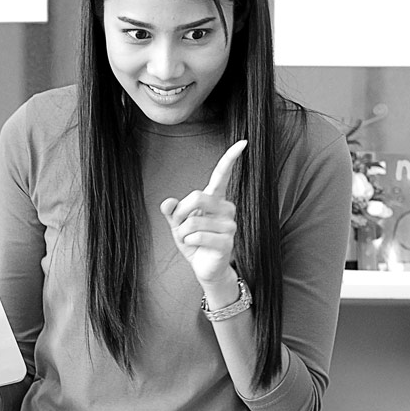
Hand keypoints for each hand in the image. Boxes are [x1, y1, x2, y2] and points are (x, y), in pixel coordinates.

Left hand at [160, 140, 246, 302]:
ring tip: (190, 240)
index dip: (230, 159)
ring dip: (183, 232)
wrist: (204, 268)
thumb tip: (167, 203)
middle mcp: (227, 209)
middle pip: (197, 196)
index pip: (222, 175)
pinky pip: (197, 236)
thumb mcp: (178, 225)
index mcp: (216, 200)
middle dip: (180, 212)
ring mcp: (230, 225)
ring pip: (193, 221)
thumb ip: (172, 211)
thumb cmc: (194, 242)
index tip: (243, 142)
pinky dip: (189, 242)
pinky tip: (197, 247)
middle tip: (178, 224)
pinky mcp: (227, 242)